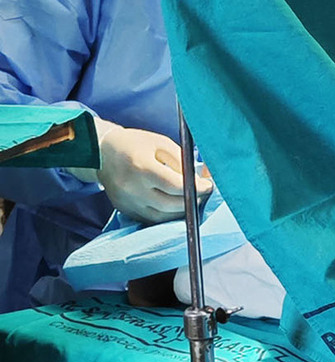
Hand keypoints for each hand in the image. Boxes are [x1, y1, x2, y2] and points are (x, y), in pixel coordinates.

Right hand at [69, 120, 212, 222]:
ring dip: (181, 211)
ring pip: (162, 217)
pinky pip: (150, 219)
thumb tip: (198, 177)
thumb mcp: (160, 143)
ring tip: (191, 199)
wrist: (100, 153)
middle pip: (170, 205)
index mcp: (142, 167)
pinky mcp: (125, 210)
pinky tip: (175, 205)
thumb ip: (180, 160)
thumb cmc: (134, 143)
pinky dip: (166, 215)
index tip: (208, 185)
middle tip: (203, 193)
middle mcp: (133, 188)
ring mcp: (127, 202)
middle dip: (192, 200)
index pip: (175, 186)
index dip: (196, 188)